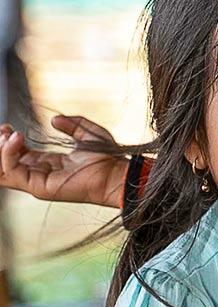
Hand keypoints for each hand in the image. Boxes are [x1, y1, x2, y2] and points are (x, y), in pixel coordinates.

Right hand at [0, 115, 128, 207]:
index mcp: (46, 163)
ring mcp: (37, 182)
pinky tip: (16, 138)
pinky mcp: (39, 187)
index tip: (7, 126)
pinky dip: (7, 154)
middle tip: (4, 131)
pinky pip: (12, 171)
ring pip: (2, 170)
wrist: (116, 173)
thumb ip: (71, 124)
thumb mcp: (88, 134)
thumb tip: (55, 119)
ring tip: (6, 134)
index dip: (6, 140)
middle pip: (3, 164)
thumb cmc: (107, 158)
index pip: (14, 154)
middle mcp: (38, 173)